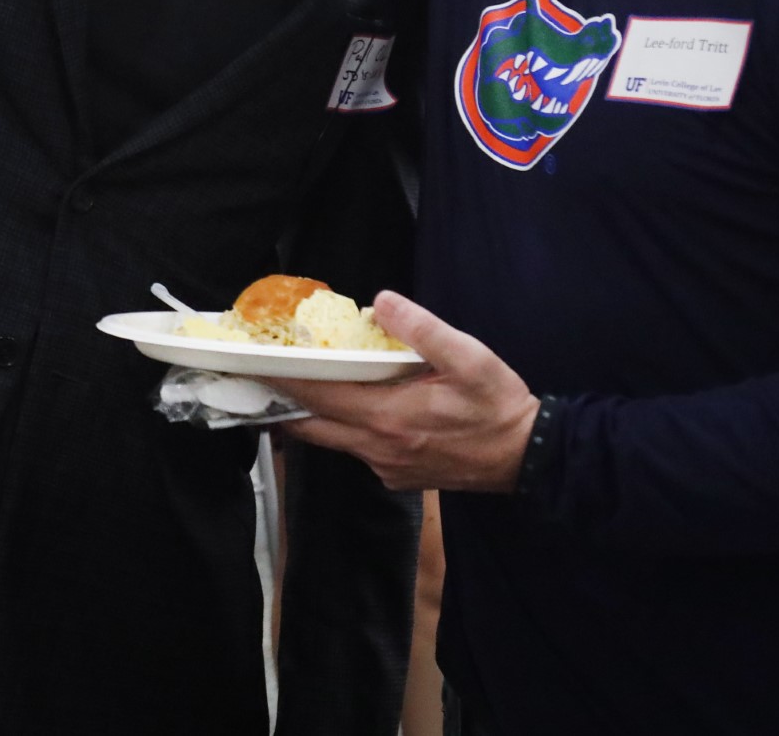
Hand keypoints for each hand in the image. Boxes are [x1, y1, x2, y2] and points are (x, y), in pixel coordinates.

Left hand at [274, 292, 539, 493]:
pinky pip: (356, 450)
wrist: (526, 457)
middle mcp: (377, 448)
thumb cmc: (497, 405)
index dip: (282, 379)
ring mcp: (385, 467)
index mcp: (387, 417)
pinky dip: (343, 429)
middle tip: (260, 374)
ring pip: (331, 441)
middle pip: (310, 427)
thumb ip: (423, 329)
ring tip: (300, 384)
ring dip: (312, 415)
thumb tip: (383, 302)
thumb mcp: (469, 357)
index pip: (317, 397)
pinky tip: (352, 406)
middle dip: (282, 401)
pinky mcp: (397, 477)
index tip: (253, 362)